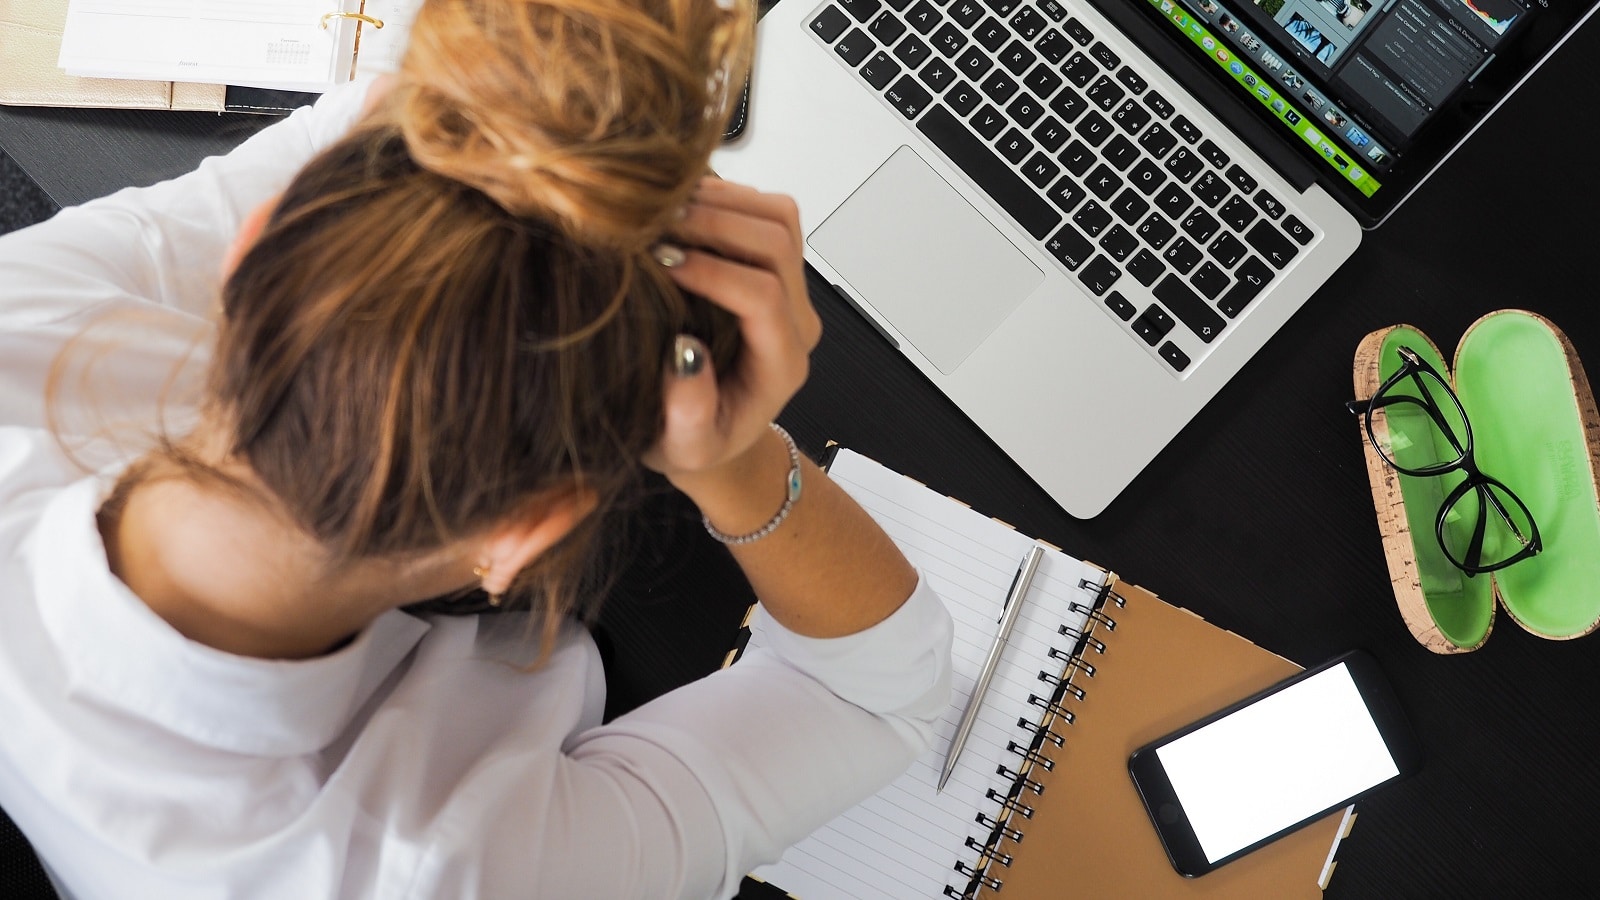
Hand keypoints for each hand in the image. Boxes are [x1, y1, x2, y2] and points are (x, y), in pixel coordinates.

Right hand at [644, 178, 821, 483]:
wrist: (712, 431)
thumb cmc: (695, 440)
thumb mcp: (683, 447)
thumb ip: (688, 414)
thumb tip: (684, 354)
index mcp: (781, 364)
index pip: (763, 297)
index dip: (713, 272)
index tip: (661, 263)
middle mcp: (796, 320)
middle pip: (777, 243)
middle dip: (715, 223)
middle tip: (655, 225)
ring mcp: (790, 288)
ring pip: (778, 216)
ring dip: (722, 201)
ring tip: (663, 210)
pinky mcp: (773, 265)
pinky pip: (764, 211)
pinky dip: (723, 196)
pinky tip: (676, 207)